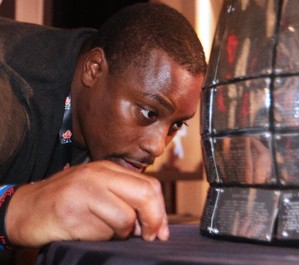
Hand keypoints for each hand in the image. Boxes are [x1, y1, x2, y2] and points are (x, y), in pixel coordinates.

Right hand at [6, 160, 168, 247]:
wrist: (26, 208)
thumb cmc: (68, 201)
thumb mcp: (99, 190)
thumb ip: (125, 198)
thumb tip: (154, 224)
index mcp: (108, 169)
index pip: (150, 185)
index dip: (160, 210)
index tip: (161, 231)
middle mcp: (98, 175)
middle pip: (144, 195)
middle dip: (153, 221)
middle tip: (150, 237)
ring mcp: (84, 191)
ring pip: (125, 218)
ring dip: (122, 234)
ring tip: (106, 232)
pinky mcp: (71, 212)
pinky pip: (102, 232)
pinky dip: (102, 239)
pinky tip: (87, 232)